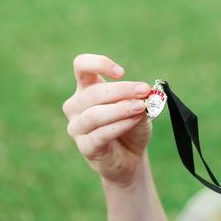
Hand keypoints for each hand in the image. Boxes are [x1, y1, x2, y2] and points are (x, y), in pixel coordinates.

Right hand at [62, 54, 152, 185]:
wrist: (132, 156)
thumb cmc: (131, 125)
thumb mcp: (138, 108)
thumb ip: (138, 99)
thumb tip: (143, 93)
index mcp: (86, 88)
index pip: (81, 66)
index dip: (98, 64)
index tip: (121, 72)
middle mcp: (76, 106)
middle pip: (93, 93)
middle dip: (121, 90)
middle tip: (144, 90)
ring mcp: (77, 127)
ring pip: (94, 114)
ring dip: (120, 109)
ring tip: (140, 107)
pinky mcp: (85, 147)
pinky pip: (100, 134)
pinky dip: (119, 125)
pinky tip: (135, 119)